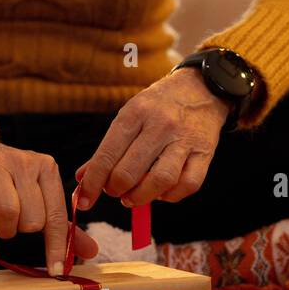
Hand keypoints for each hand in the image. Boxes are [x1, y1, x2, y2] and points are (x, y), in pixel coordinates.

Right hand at [0, 121, 98, 274]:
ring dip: (1, 227)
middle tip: (12, 224)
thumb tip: (91, 252)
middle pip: (32, 219)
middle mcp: (26, 162)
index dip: (56, 247)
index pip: (57, 216)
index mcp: (47, 169)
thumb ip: (62, 225)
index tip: (56, 270)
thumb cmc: (8, 181)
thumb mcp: (37, 196)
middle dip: (20, 231)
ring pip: (8, 212)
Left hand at [74, 69, 228, 210]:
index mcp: (135, 113)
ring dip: (141, 197)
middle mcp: (160, 124)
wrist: (202, 88)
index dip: (93, 184)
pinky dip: (171, 196)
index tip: (84, 201)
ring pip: (160, 181)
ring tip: (133, 198)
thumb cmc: (159, 106)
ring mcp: (184, 139)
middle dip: (115, 190)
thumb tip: (83, 179)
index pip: (106, 156)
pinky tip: (161, 193)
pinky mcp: (205, 152)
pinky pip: (188, 184)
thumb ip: (107, 149)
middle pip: (129, 172)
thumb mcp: (130, 116)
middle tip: (115, 191)